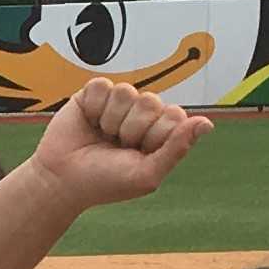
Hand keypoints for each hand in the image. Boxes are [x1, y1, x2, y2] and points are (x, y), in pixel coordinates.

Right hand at [29, 77, 211, 209]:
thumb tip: (206, 123)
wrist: (61, 182)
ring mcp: (117, 103)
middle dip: (132, 129)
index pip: (174, 116)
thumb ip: (177, 149)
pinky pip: (102, 86)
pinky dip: (93, 107)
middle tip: (116, 147)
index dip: (155, 136)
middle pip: (151, 102)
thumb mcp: (146, 175)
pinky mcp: (93, 95)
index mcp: (158, 131)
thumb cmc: (104, 182)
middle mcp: (141, 114)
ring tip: (101, 136)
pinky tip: (88, 122)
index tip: (137, 154)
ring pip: (127, 93)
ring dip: (111, 120)